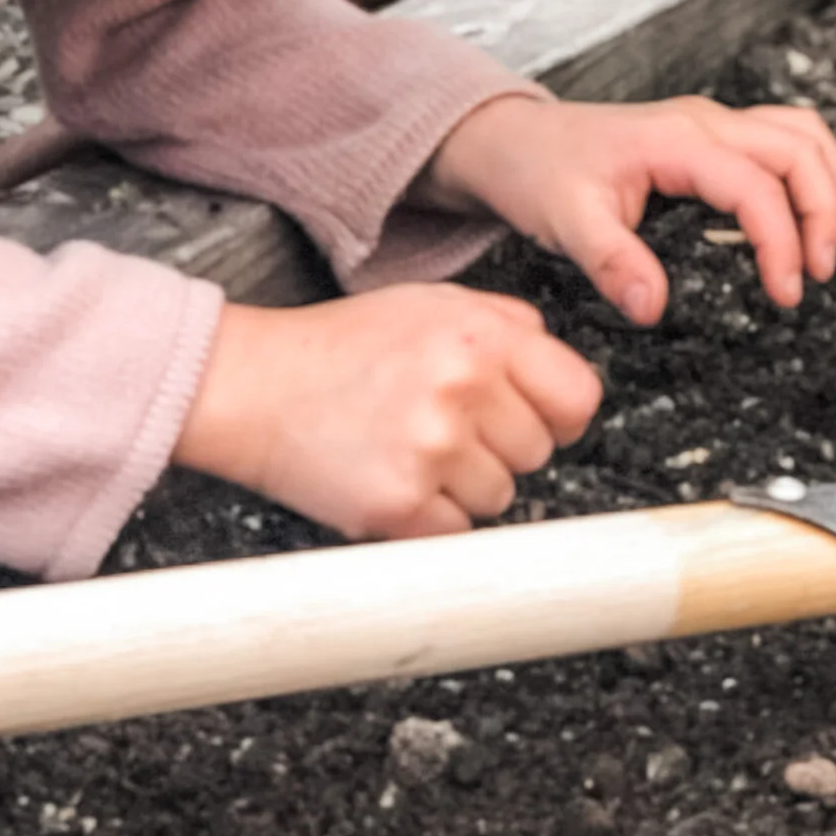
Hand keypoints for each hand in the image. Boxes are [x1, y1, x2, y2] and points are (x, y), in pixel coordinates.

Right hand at [173, 285, 601, 538]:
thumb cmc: (341, 346)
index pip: (579, 397)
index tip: (537, 418)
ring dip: (465, 485)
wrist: (256, 386)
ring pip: (501, 497)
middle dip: (502, 446)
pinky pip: (456, 532)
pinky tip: (396, 478)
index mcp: (481, 336)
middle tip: (447, 427)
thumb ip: (507, 325)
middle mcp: (464, 388)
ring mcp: (432, 450)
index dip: (559, 414)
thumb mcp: (433, 303)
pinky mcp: (399, 504)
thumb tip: (560, 373)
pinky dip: (431, 517)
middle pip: (539, 452)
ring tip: (413, 448)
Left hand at [421, 90, 835, 325]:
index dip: (782, 242)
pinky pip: (781, 136)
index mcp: (677, 141)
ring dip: (828, 182)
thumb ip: (611, 262)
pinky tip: (808, 212)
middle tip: (818, 274)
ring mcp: (711, 122)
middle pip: (797, 149)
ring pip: (799, 133)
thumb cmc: (539, 174)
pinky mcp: (710, 134)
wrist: (514, 140)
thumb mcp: (564, 223)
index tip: (786, 294)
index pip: (756, 187)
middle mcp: (705, 122)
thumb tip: (653, 307)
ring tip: (833, 242)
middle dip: (823, 209)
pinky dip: (809, 169)